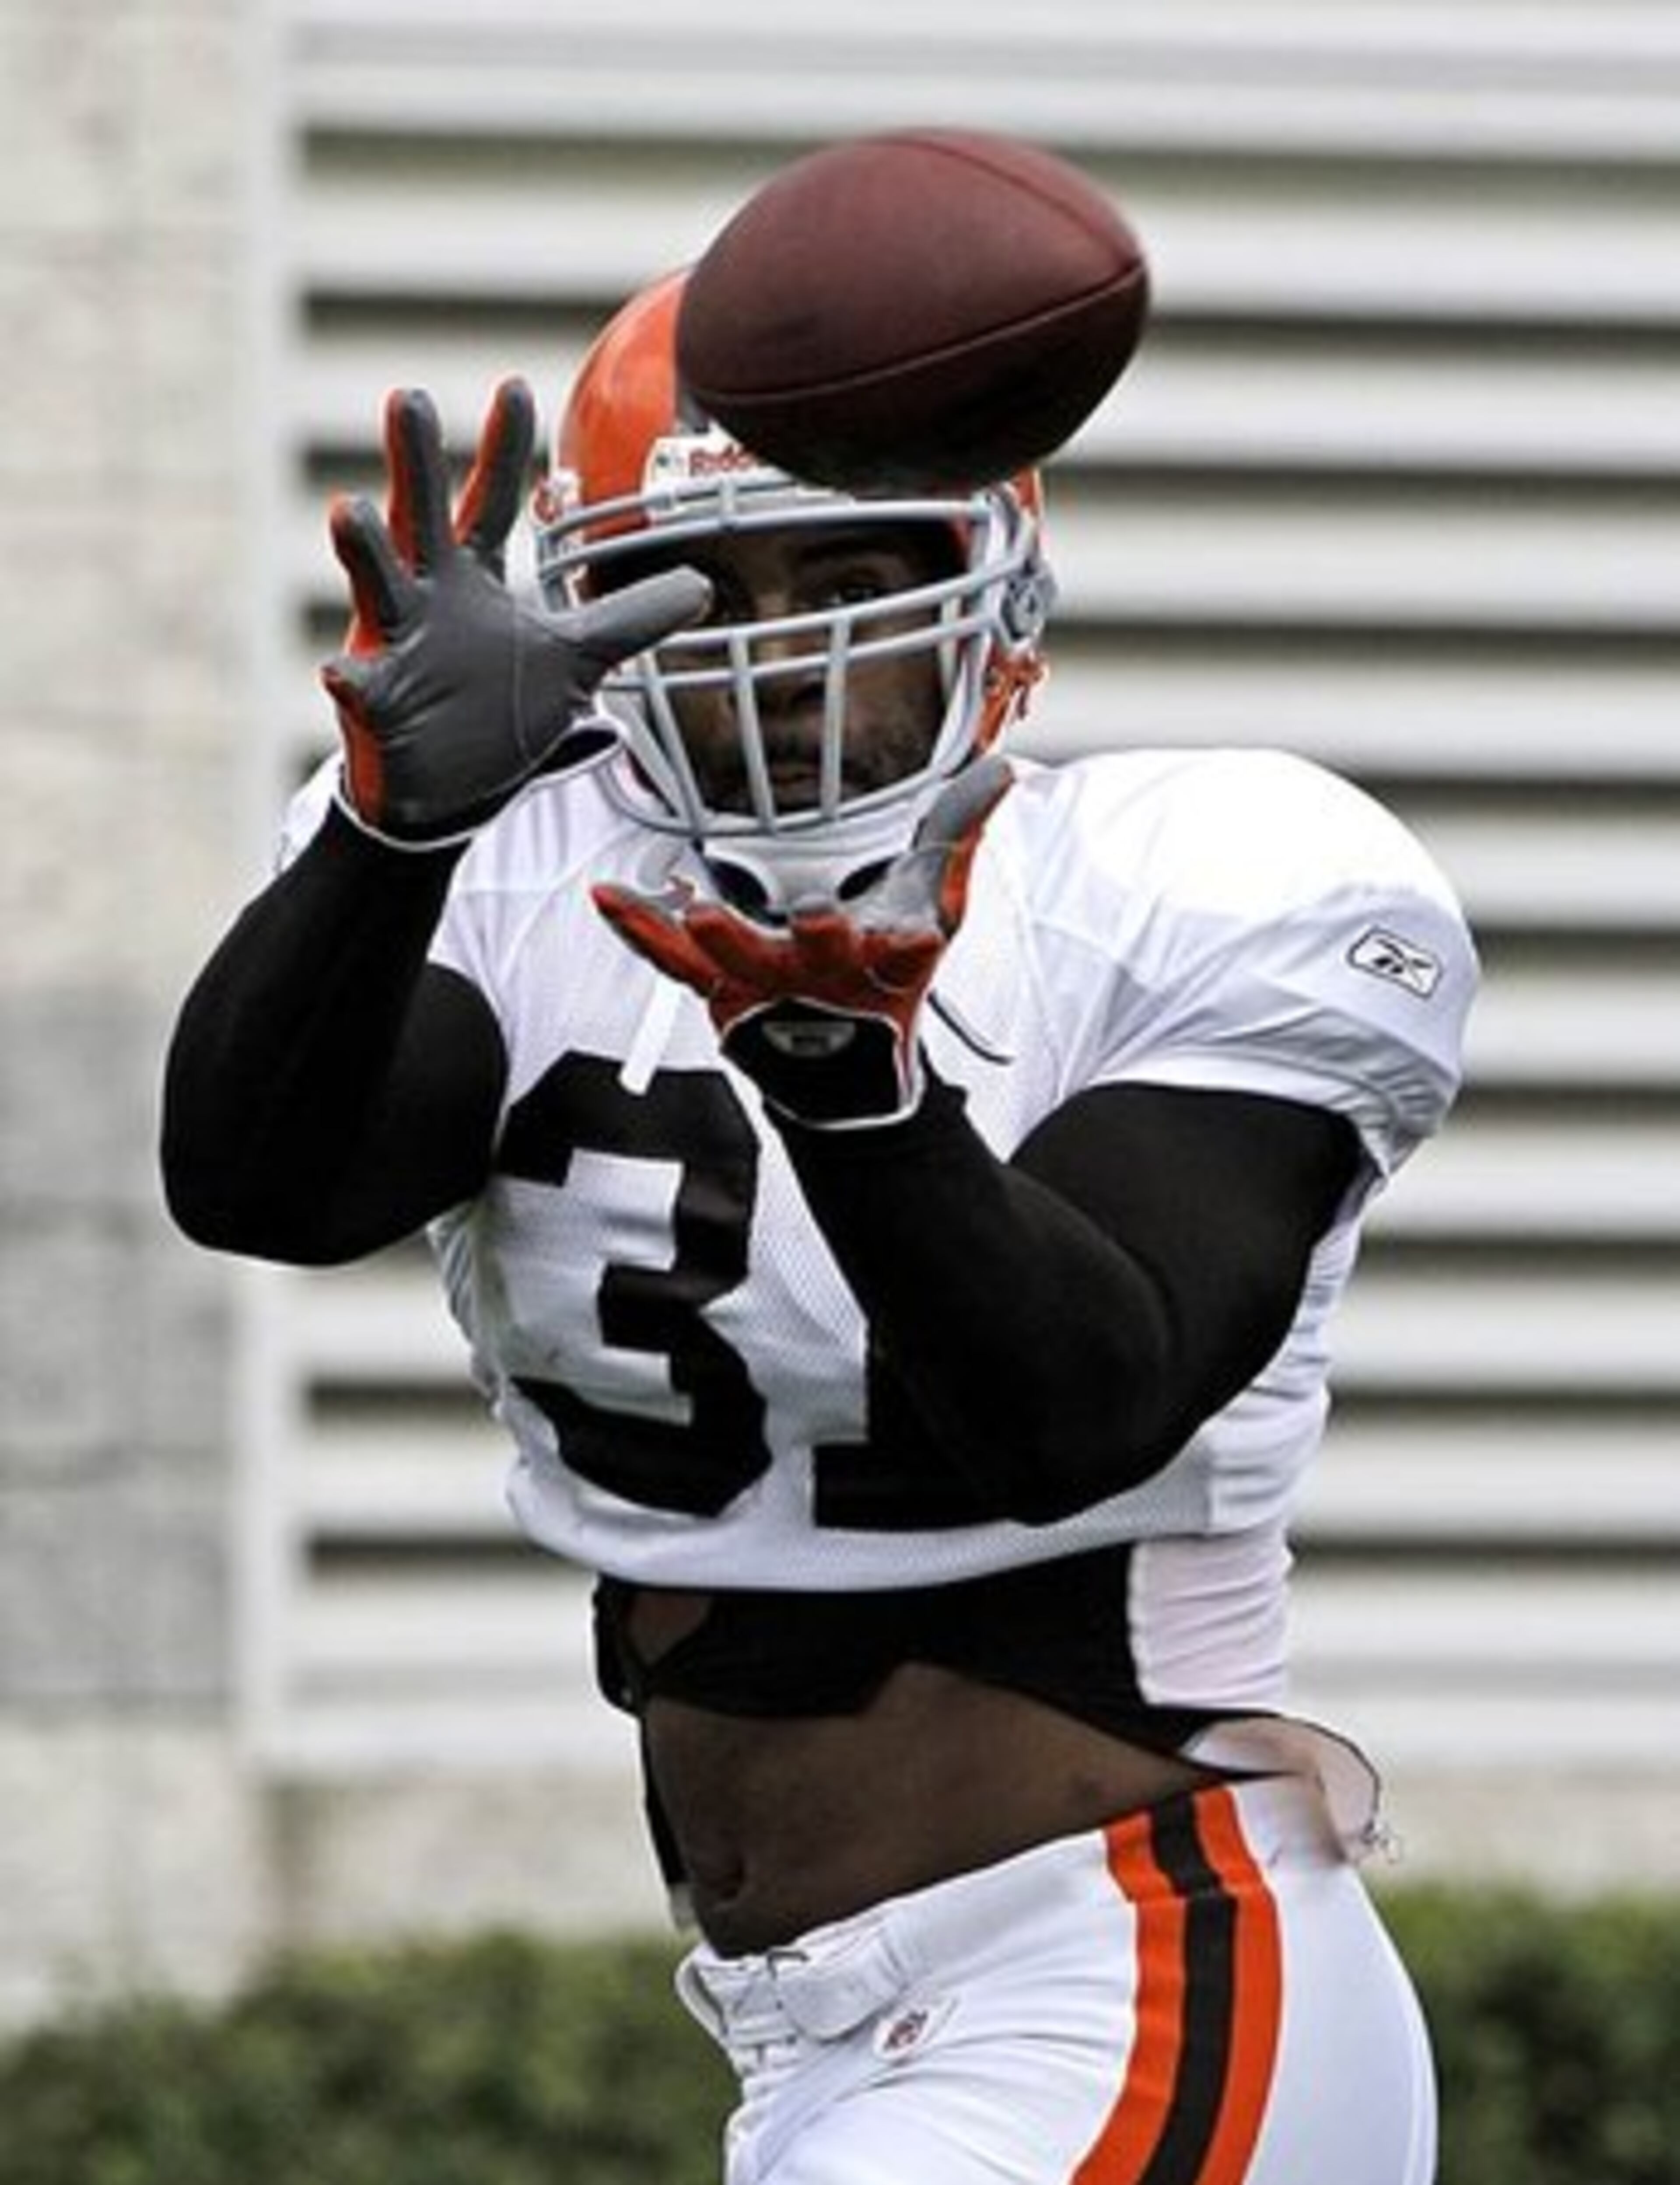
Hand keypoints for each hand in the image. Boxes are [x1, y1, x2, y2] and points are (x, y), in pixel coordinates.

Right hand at [321, 379, 709, 841]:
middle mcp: (427, 597)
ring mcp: (394, 643)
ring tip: (348, 507)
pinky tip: (342, 670)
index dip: (504, 449)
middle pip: (423, 516)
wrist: (447, 789)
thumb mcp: (574, 661)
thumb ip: (626, 619)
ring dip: (364, 547)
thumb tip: (699, 587)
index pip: (491, 502)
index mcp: (472, 579)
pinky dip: (350, 678)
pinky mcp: (374, 700)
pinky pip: (357, 685)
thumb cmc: (496, 711)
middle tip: (409, 396)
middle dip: (417, 461)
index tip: (514, 386)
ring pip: (377, 583)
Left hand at [594, 757, 1011, 1122]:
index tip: (917, 934)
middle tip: (817, 920)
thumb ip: (960, 839)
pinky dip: (636, 927)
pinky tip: (602, 895)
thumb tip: (1000, 773)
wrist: (845, 1072)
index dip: (910, 939)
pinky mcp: (715, 989)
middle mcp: (824, 973)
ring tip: (701, 915)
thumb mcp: (937, 912)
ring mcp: (765, 984)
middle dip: (818, 938)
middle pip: (821, 952)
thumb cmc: (887, 979)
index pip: (907, 945)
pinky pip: (668, 959)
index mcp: (885, 956)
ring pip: (740, 961)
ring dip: (720, 938)